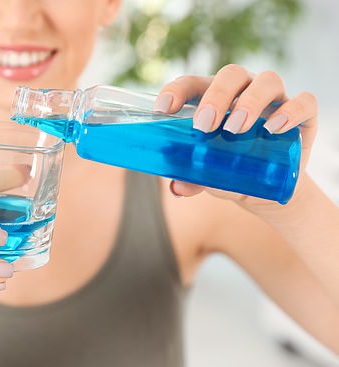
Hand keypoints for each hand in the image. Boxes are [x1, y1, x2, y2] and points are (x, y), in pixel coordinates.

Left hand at [154, 64, 318, 209]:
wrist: (264, 189)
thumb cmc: (228, 169)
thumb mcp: (207, 175)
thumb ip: (192, 178)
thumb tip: (177, 188)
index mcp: (212, 98)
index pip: (192, 83)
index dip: (177, 91)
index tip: (163, 110)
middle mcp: (243, 91)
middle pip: (231, 75)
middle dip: (216, 96)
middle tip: (204, 125)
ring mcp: (274, 99)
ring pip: (267, 81)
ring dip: (249, 102)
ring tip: (236, 129)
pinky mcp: (303, 115)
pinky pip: (304, 102)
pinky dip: (290, 112)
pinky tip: (274, 129)